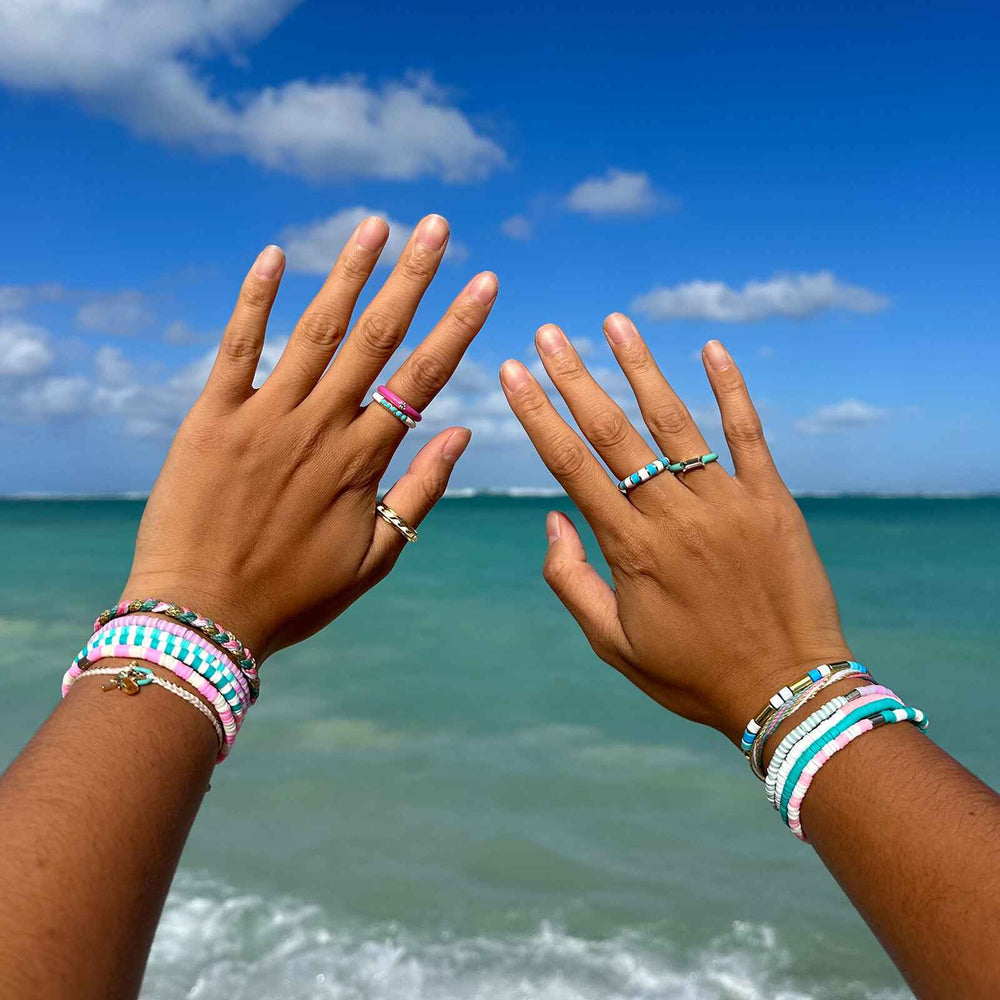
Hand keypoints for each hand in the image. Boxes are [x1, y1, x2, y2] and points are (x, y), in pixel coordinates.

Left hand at [122, 214, 496, 659]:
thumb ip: (421, 492)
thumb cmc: (293, 596)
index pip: (422, 378)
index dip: (457, 326)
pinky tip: (275, 257)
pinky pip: (237, 348)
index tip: (484, 282)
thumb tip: (463, 433)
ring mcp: (264, 417)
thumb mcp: (375, 558)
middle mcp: (320, 427)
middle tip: (438, 227)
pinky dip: (256, 301)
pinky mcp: (212, 418)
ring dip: (348, 274)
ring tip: (376, 225)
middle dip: (412, 278)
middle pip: (375, 338)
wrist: (202, 616)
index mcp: (363, 461)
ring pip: (315, 331)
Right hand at [500, 315, 851, 742]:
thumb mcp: (613, 644)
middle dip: (574, 378)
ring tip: (614, 322)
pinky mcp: (771, 500)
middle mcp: (674, 516)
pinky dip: (730, 389)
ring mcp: (726, 503)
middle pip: (613, 433)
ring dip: (640, 368)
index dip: (538, 416)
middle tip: (548, 333)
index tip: (513, 374)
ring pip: (675, 422)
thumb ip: (571, 581)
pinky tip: (711, 349)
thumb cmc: (692, 674)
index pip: (572, 467)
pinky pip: (748, 434)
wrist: (787, 691)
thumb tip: (553, 515)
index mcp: (630, 550)